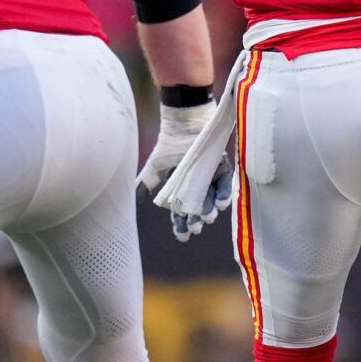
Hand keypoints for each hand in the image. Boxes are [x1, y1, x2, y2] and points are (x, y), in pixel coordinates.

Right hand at [138, 102, 233, 240]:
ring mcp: (210, 177)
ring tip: (207, 217)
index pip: (181, 212)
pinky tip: (220, 204)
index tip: (184, 237)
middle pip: (198, 209)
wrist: (184, 124)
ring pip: (212, 200)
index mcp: (181, 188)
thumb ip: (145, 183)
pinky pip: (225, 185)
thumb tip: (135, 201)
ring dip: (210, 210)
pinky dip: (223, 195)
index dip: (182, 225)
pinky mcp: (222, 168)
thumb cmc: (169, 144)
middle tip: (196, 227)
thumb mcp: (155, 166)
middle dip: (197, 220)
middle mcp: (197, 186)